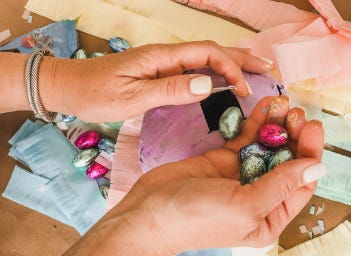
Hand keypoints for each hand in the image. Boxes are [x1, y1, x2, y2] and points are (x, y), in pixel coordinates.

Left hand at [41, 41, 269, 121]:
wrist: (70, 88)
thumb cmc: (97, 93)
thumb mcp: (132, 96)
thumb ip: (170, 90)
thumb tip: (208, 83)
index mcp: (162, 57)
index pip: (207, 54)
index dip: (231, 68)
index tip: (245, 89)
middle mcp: (166, 56)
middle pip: (211, 51)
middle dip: (241, 58)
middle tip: (267, 68)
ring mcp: (163, 64)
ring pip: (204, 59)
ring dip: (232, 63)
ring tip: (255, 70)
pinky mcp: (159, 73)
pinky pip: (193, 70)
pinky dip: (214, 73)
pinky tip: (222, 80)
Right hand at [111, 95, 324, 255]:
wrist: (149, 212)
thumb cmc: (197, 218)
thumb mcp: (244, 206)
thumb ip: (281, 185)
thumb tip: (318, 168)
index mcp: (269, 217)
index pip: (301, 185)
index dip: (310, 155)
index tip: (313, 127)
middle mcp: (258, 196)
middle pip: (286, 162)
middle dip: (294, 137)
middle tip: (296, 113)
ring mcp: (240, 175)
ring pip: (266, 147)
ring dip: (277, 125)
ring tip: (284, 103)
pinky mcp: (223, 160)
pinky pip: (245, 139)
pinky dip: (255, 123)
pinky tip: (266, 106)